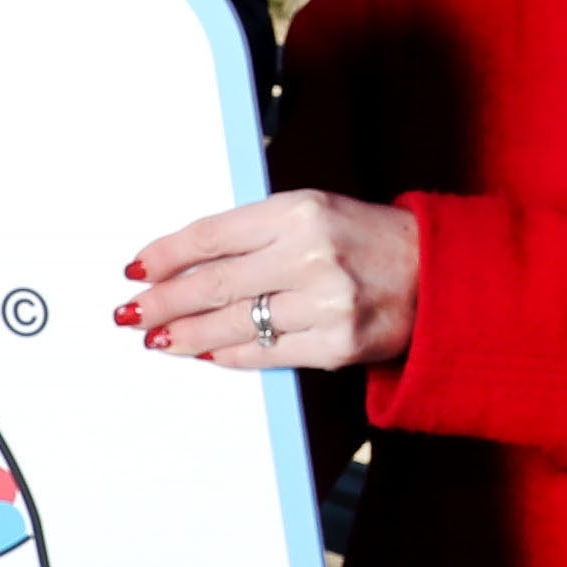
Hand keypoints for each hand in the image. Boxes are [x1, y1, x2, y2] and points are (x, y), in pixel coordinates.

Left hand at [124, 191, 421, 371]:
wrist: (435, 274)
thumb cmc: (365, 239)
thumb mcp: (312, 212)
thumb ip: (254, 233)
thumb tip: (186, 265)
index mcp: (299, 211)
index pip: (212, 234)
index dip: (166, 255)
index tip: (136, 268)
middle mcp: (310, 255)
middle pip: (213, 283)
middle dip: (162, 301)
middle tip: (131, 313)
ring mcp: (325, 303)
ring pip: (233, 324)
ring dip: (186, 334)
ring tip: (158, 339)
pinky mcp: (336, 344)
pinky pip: (266, 353)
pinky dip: (230, 354)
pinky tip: (206, 352)